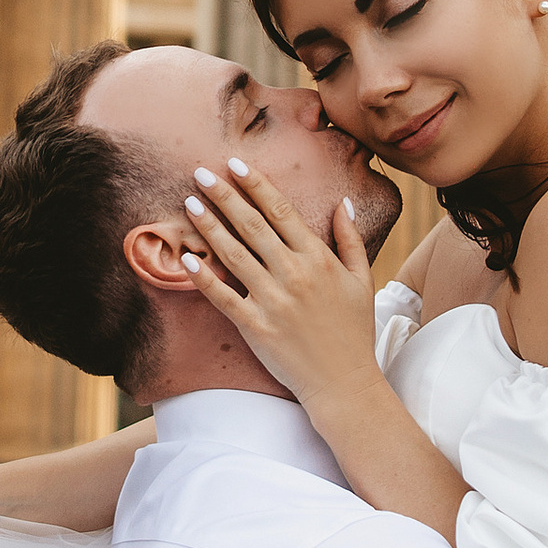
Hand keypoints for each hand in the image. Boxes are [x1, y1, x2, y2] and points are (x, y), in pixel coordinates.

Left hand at [183, 159, 380, 417]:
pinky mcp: (255, 327)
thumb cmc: (354, 331)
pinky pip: (223, 296)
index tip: (236, 164)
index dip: (256, 185)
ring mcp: (273, 300)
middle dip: (224, 195)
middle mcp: (293, 274)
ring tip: (189, 203)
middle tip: (200, 171)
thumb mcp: (361, 280)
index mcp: (318, 259)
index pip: (281, 211)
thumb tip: (342, 202)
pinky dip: (203, 277)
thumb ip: (350, 239)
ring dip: (209, 226)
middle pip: (252, 225)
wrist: (344, 383)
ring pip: (234, 254)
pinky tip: (186, 257)